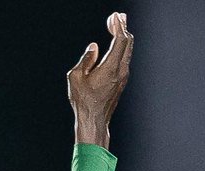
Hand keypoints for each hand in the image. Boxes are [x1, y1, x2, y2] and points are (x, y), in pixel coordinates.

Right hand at [67, 12, 132, 148]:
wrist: (94, 121)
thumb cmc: (83, 101)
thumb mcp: (76, 77)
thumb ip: (86, 60)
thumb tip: (95, 47)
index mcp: (110, 68)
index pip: (120, 41)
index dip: (119, 26)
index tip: (115, 16)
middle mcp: (120, 71)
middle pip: (128, 43)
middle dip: (123, 27)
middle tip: (118, 16)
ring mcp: (123, 77)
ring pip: (128, 51)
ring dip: (123, 37)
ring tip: (118, 25)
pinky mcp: (121, 81)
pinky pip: (125, 58)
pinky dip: (122, 47)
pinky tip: (117, 44)